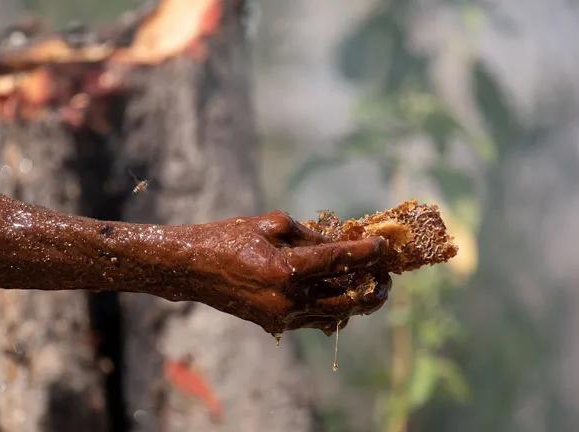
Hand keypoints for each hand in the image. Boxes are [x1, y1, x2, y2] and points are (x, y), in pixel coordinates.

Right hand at [174, 210, 391, 333]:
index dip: (366, 252)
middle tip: (386, 274)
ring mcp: (282, 316)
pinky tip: (340, 296)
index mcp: (286, 269)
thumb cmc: (228, 238)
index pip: (339, 261)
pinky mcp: (275, 324)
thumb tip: (337, 242)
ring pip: (334, 316)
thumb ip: (307, 234)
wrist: (192, 269)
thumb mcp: (269, 224)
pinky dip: (332, 310)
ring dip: (356, 302)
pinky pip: (314, 320)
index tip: (382, 245)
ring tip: (370, 286)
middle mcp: (288, 299)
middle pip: (346, 300)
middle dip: (372, 287)